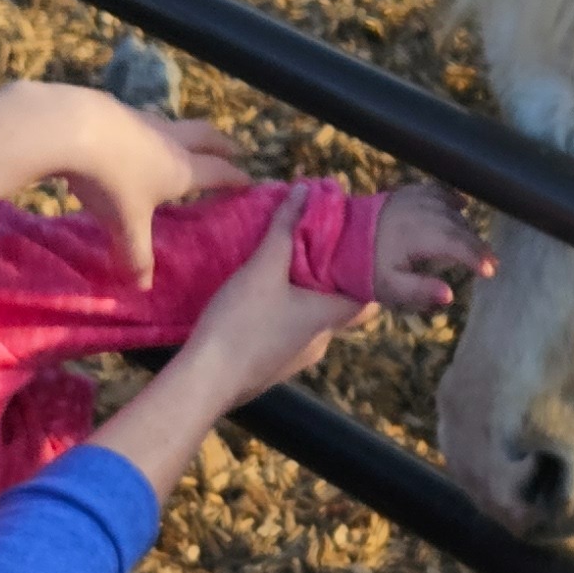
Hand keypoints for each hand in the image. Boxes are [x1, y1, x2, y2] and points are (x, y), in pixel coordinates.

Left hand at [0, 82, 246, 283]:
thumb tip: (143, 288)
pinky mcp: (115, 109)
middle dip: (222, 145)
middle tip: (234, 150)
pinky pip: (141, 120)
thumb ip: (137, 256)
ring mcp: (143, 120)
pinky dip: (147, 129)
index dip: (237, 178)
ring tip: (183, 142)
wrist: (72, 128)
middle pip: (206, 137)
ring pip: (174, 125)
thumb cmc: (110, 181)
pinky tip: (131, 135)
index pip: (220, 173)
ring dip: (184, 134)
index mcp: (182, 170)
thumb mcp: (126, 225)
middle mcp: (170, 140)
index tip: (251, 181)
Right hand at [177, 187, 374, 395]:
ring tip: (283, 263)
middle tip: (313, 243)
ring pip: (311, 318)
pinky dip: (285, 311)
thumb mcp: (262, 268)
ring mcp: (298, 357)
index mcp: (329, 317)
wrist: (205, 381)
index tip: (352, 243)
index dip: (364, 268)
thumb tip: (306, 191)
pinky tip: (262, 296)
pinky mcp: (274, 365)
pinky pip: (289, 332)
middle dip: (328, 275)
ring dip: (302, 293)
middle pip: (338, 304)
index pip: (368, 294)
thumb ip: (284, 228)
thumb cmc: (241, 323)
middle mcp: (322, 340)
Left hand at [367, 184, 492, 310]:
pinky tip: (461, 205)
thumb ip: (419, 291)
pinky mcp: (406, 192)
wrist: (339, 239)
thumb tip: (450, 295)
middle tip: (492, 263)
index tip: (490, 271)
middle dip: (477, 245)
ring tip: (477, 246)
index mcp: (414, 236)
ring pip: (449, 210)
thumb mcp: (389, 288)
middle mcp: (417, 213)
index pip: (455, 244)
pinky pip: (435, 190)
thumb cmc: (365, 268)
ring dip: (466, 226)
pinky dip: (451, 198)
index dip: (475, 257)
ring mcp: (412, 199)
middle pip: (457, 227)